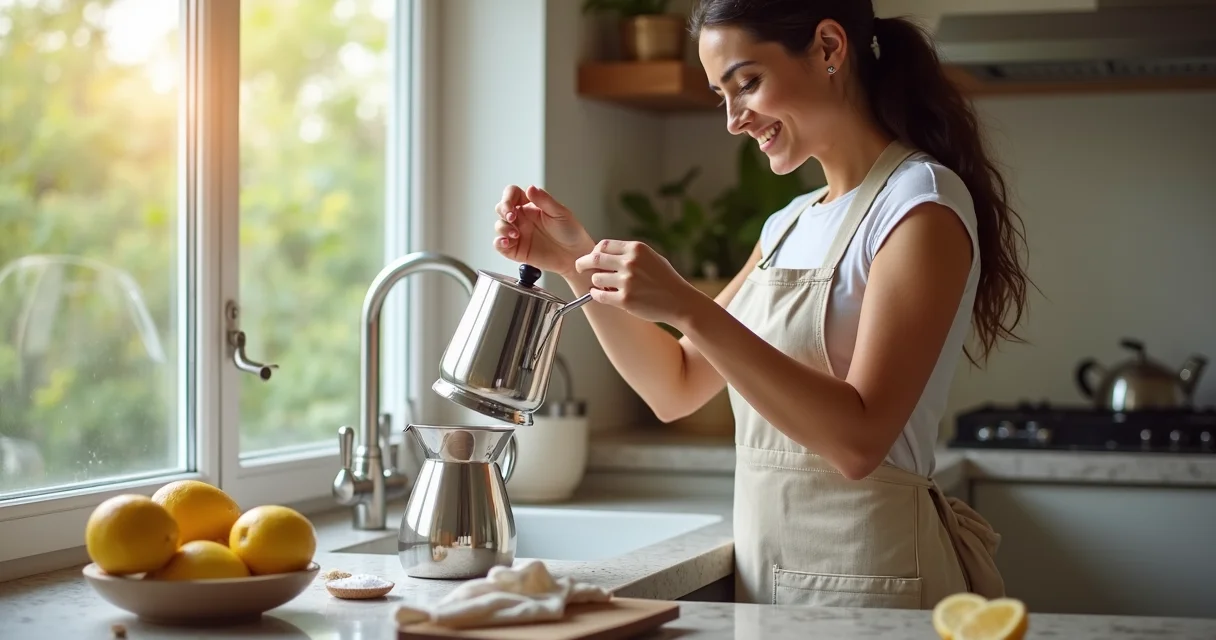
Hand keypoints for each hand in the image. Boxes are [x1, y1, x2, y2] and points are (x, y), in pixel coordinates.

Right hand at [494, 185, 594, 278]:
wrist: (575, 256)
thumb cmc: (571, 233)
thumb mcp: (560, 213)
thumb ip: (544, 200)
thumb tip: (530, 188)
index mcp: (531, 206)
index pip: (512, 194)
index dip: (508, 197)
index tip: (513, 205)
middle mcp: (522, 218)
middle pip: (501, 208)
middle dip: (503, 211)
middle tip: (512, 218)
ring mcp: (518, 234)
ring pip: (499, 226)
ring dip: (503, 228)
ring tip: (516, 234)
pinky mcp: (516, 250)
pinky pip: (500, 245)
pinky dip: (499, 243)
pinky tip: (506, 242)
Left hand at [574, 240, 703, 324]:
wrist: (680, 302)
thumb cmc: (666, 280)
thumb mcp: (651, 257)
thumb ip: (629, 253)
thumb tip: (604, 253)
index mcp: (636, 249)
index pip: (604, 245)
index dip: (594, 251)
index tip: (592, 257)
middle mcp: (631, 263)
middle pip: (594, 259)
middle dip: (583, 263)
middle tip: (579, 267)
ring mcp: (627, 281)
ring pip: (596, 278)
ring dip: (594, 282)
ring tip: (599, 285)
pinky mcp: (625, 300)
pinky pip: (599, 296)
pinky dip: (595, 294)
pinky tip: (598, 294)